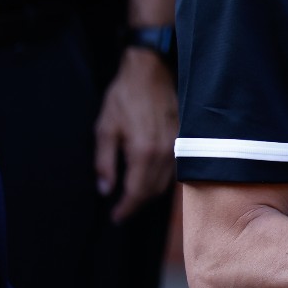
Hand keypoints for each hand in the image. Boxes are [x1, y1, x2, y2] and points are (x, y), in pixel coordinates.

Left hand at [94, 47, 177, 221]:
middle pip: (153, 192)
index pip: (137, 193)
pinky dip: (161, 179)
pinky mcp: (182, 138)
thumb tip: (105, 189)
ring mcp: (177, 146)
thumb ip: (104, 162)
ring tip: (133, 196)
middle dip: (137, 204)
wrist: (151, 70)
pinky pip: (174, 168)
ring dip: (150, 193)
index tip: (115, 217)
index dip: (126, 209)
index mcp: (143, 152)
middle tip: (122, 209)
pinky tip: (149, 176)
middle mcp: (164, 153)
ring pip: (166, 182)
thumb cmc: (125, 96)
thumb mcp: (105, 128)